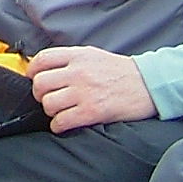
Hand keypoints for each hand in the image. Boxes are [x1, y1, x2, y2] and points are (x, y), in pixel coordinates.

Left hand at [26, 46, 156, 131]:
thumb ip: (70, 59)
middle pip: (40, 84)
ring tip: (59, 111)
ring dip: (50, 111)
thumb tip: (45, 67)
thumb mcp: (94, 55)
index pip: (42, 60)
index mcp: (78, 56)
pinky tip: (64, 124)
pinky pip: (62, 121)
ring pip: (48, 103)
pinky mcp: (92, 111)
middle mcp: (78, 72)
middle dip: (40, 94)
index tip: (34, 79)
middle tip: (48, 98)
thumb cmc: (122, 71)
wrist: (150, 84)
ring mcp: (85, 92)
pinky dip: (58, 125)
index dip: (32, 71)